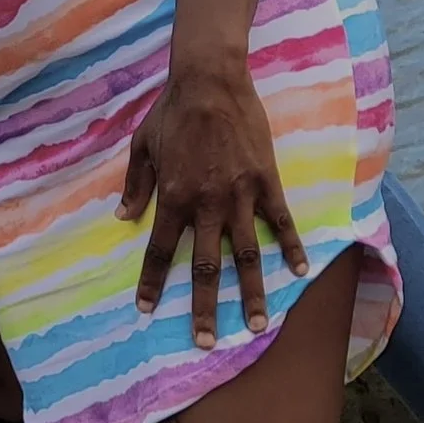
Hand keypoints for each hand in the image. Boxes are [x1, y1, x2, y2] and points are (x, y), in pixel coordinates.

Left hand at [116, 57, 309, 347]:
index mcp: (173, 196)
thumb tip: (124, 218)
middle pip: (204, 266)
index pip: (159, 250)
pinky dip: (290, 247)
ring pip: (245, 254)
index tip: (146, 310)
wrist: (210, 80)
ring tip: (255, 324)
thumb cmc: (172, 110)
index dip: (151, 282)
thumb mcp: (142, 145)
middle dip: (203, 307)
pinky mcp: (265, 181)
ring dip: (249, 291)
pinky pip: (281, 221)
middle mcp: (206, 204)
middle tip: (206, 342)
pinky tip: (299, 271)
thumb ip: (135, 184)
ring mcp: (239, 195)